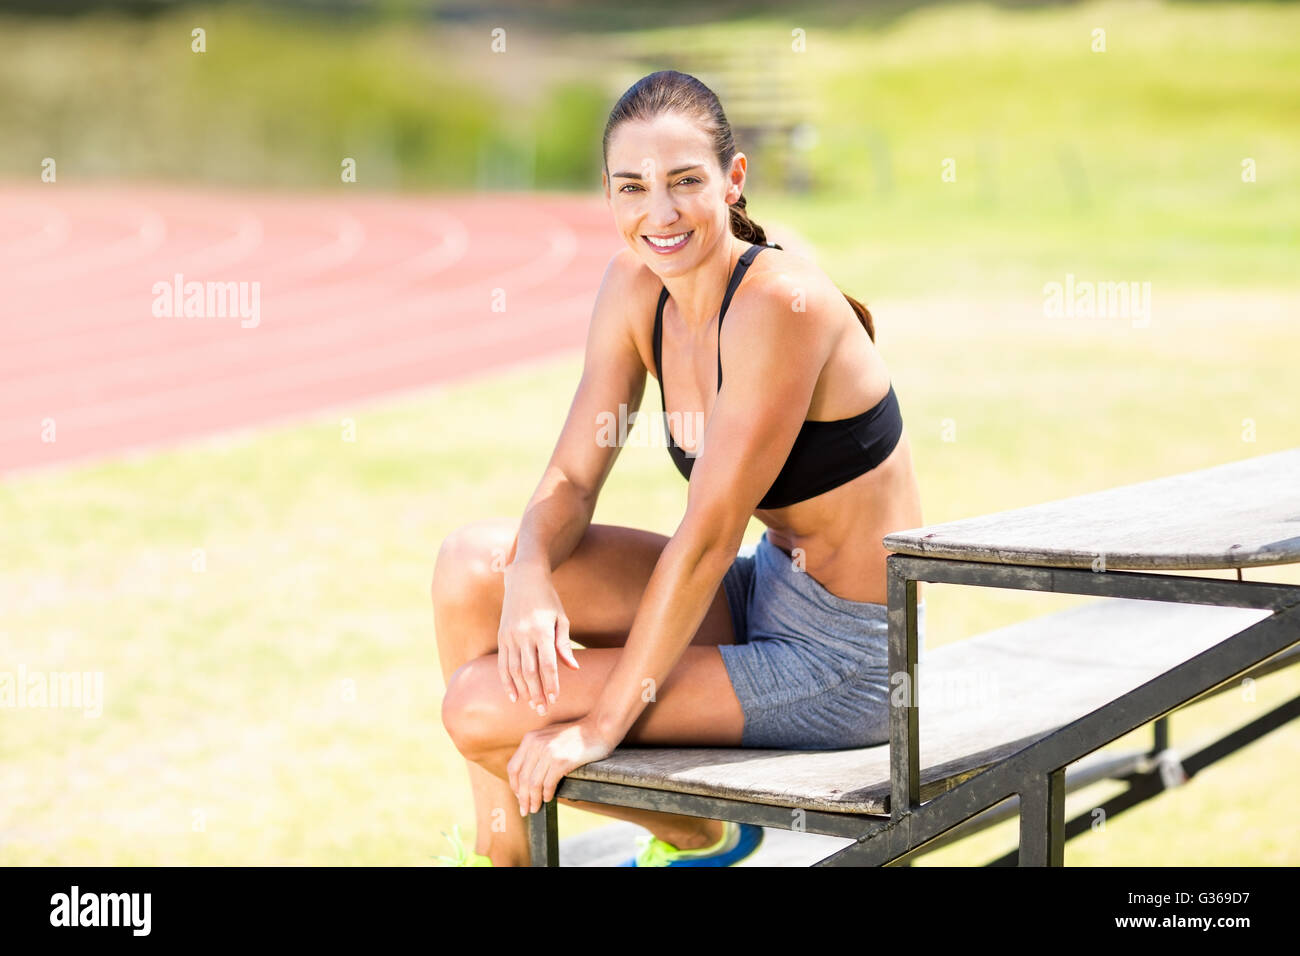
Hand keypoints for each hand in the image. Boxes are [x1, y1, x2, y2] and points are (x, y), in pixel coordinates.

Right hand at [498, 564, 579, 714]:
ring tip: (531, 705)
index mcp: (542, 630)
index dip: (551, 683)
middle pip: (530, 671)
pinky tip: (513, 696)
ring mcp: (510, 637)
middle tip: (543, 710)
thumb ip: (564, 644)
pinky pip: (502, 664)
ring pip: (515, 670)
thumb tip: (573, 668)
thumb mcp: (561, 618)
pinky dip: (507, 682)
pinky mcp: (502, 638)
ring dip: (523, 690)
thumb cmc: (548, 600)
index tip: (556, 698)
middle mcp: (523, 635)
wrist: (523, 579)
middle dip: (537, 693)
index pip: (547, 663)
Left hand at [507, 717, 617, 815]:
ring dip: (533, 800)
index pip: (513, 767)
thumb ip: (537, 751)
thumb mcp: (550, 737)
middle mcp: (536, 744)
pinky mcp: (561, 761)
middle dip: (522, 797)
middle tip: (525, 810)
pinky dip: (546, 794)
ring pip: (533, 783)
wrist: (599, 727)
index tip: (519, 796)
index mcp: (530, 738)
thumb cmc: (577, 735)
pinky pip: (548, 784)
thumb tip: (527, 777)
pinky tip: (548, 798)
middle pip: (522, 778)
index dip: (514, 785)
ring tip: (535, 809)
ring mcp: (548, 752)